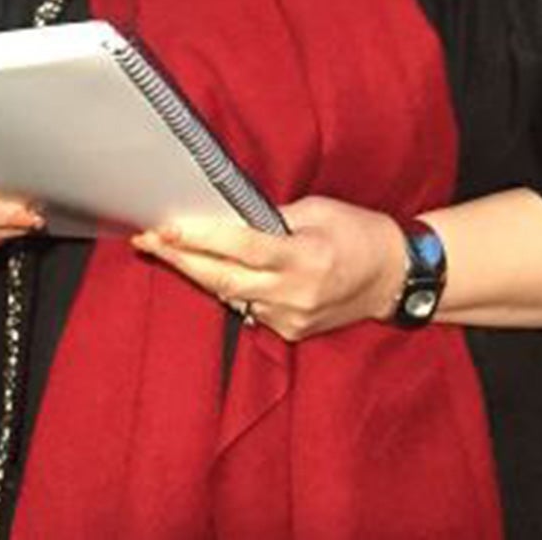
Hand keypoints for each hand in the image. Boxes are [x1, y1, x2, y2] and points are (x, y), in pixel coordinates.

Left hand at [130, 195, 404, 340]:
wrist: (395, 278)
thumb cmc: (359, 232)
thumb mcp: (318, 210)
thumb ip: (272, 216)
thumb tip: (227, 215)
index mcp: (305, 256)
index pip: (243, 247)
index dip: (201, 238)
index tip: (166, 226)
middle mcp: (295, 292)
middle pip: (223, 279)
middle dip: (180, 259)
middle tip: (146, 238)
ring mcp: (291, 317)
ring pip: (230, 296)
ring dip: (198, 272)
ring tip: (166, 248)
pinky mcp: (290, 332)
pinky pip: (248, 308)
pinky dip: (230, 288)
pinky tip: (214, 269)